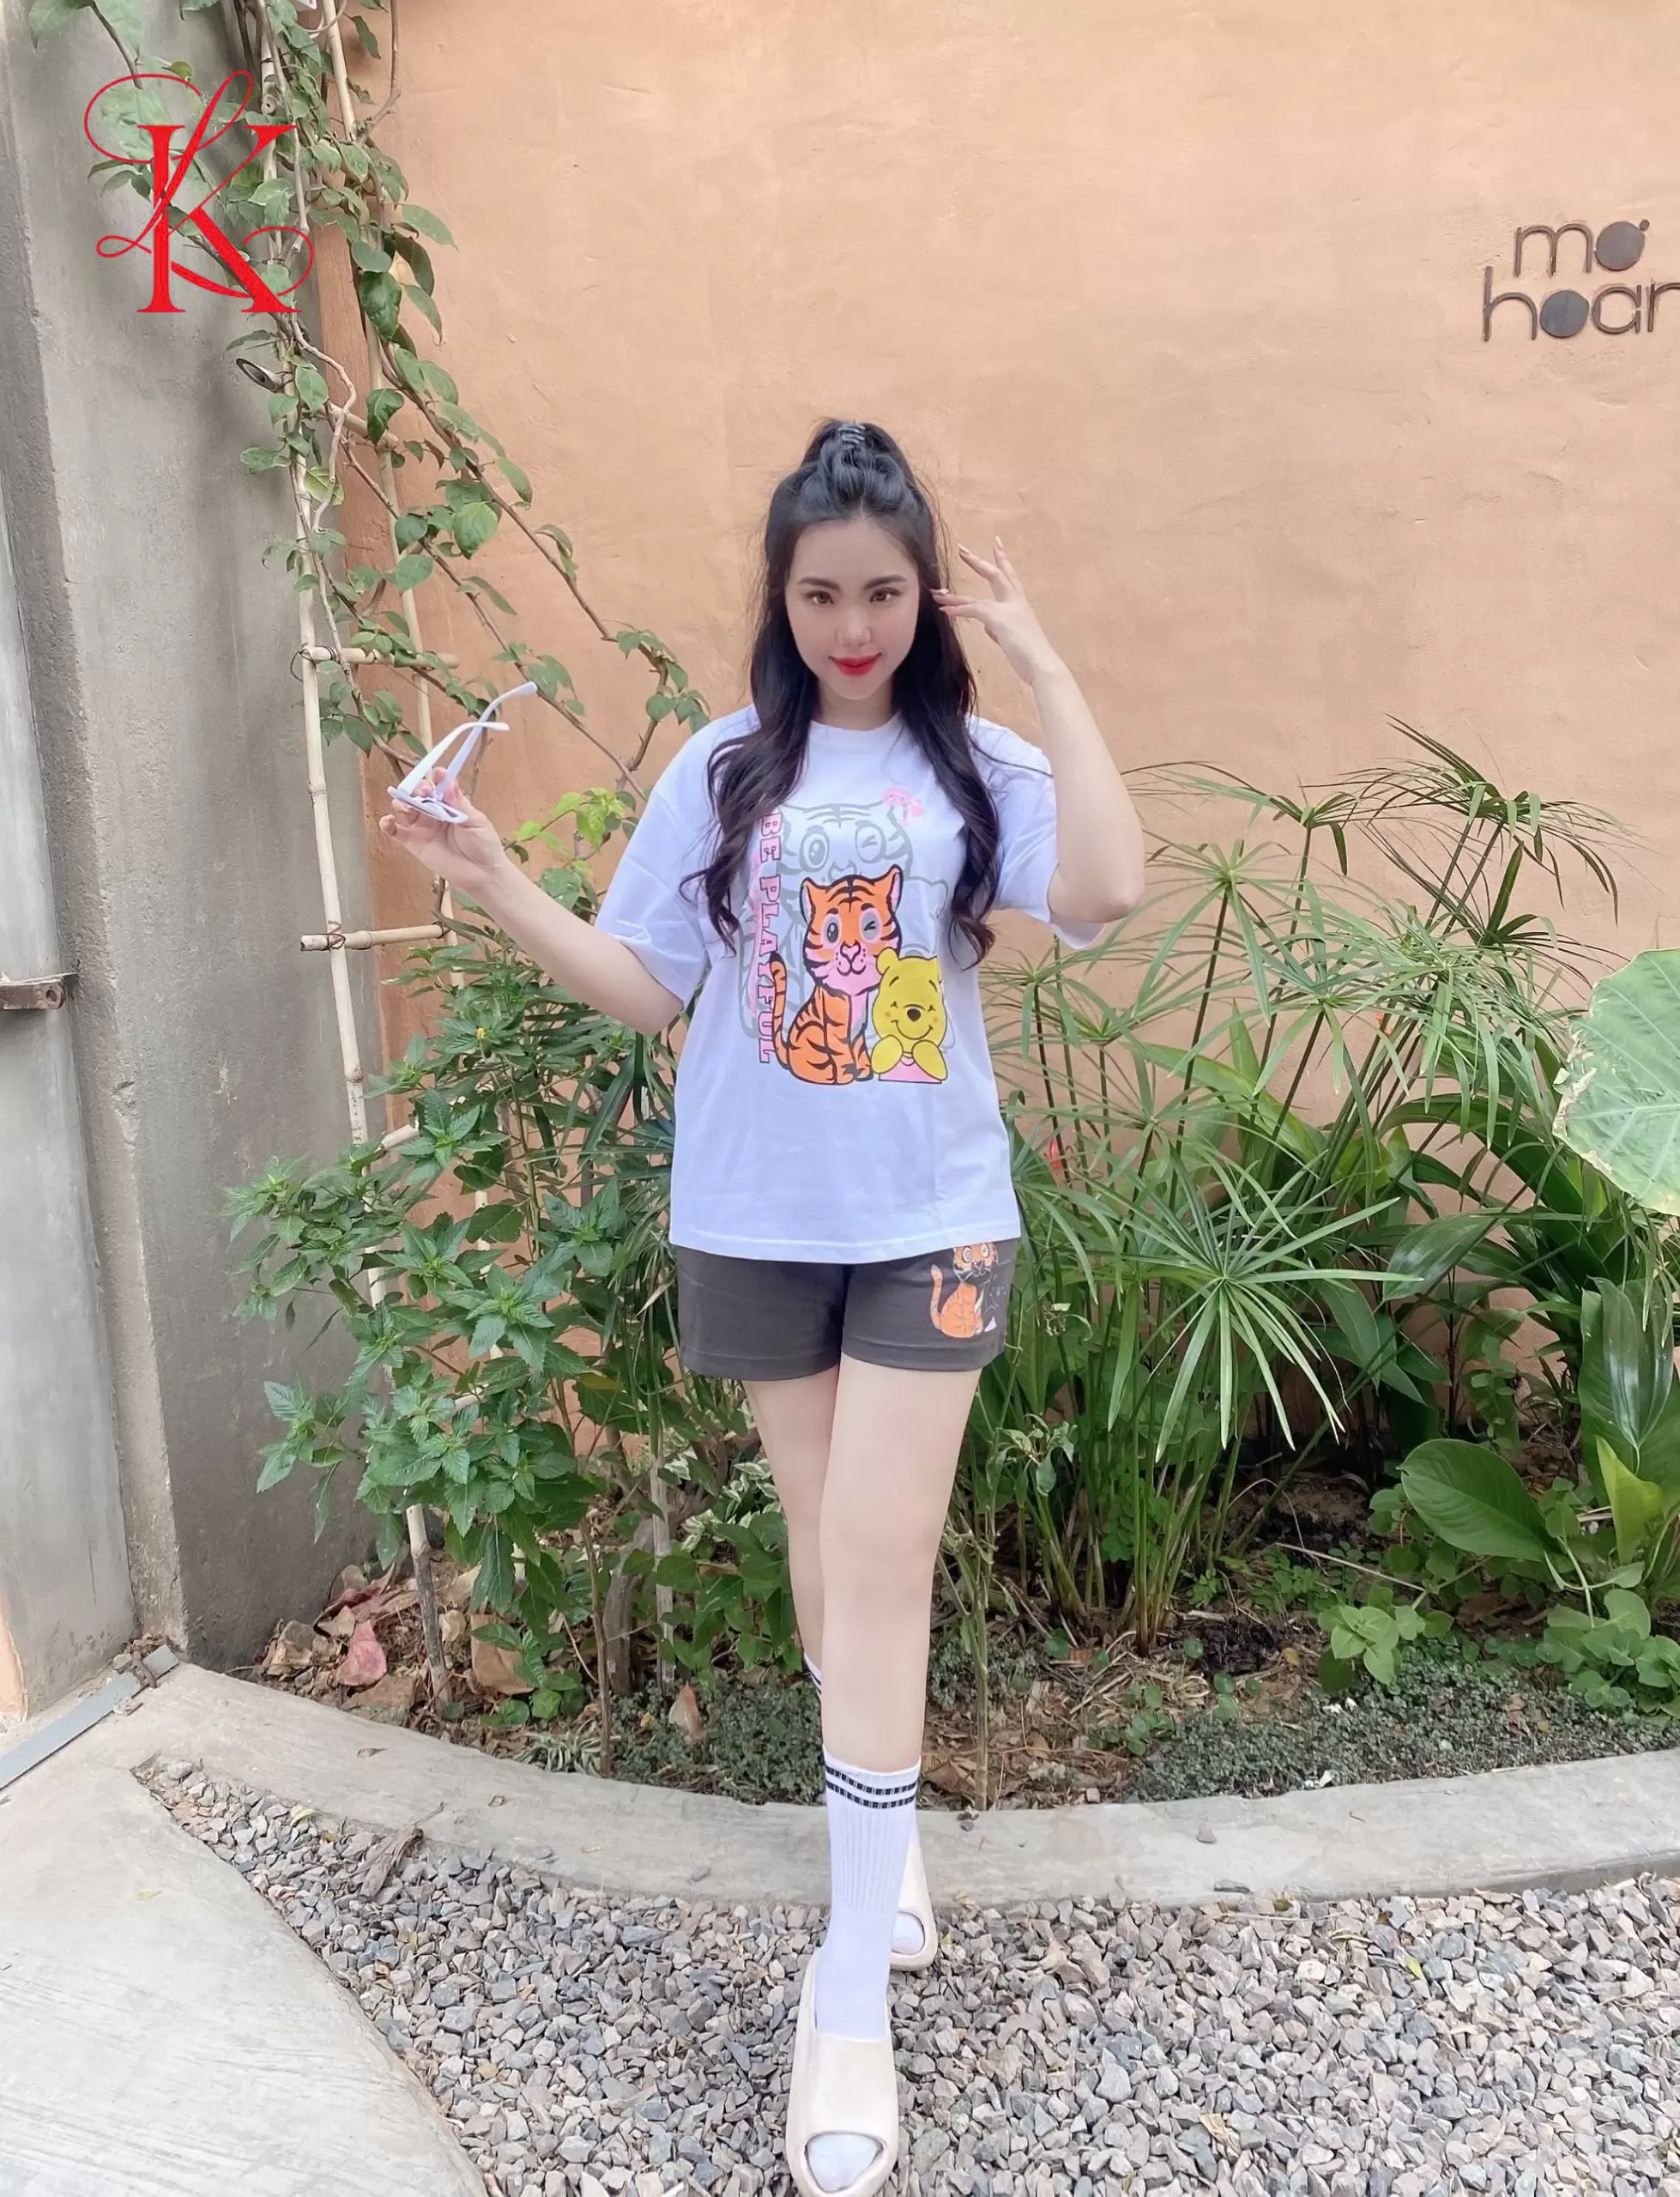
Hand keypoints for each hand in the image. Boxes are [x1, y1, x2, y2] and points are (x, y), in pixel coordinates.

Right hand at [379, 773, 511, 898]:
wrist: (482, 875)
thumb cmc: (484, 845)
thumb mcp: (476, 822)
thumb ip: (460, 805)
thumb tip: (449, 784)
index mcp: (451, 803)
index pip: (439, 785)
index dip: (436, 777)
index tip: (437, 774)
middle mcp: (434, 811)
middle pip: (419, 793)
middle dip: (418, 789)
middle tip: (423, 792)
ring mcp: (423, 826)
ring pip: (405, 807)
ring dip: (402, 802)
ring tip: (408, 806)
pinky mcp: (414, 843)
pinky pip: (396, 832)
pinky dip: (388, 824)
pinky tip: (388, 821)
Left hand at [932, 537, 1062, 686]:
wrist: (1042, 665)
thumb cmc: (1030, 656)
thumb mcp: (1012, 638)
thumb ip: (998, 629)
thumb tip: (987, 627)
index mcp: (1020, 605)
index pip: (1010, 577)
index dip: (1002, 560)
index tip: (996, 543)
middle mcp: (1016, 603)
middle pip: (995, 575)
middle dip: (977, 562)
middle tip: (961, 549)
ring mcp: (1008, 610)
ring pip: (977, 598)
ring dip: (955, 597)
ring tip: (937, 593)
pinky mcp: (1001, 621)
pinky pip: (975, 611)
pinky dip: (959, 610)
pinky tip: (946, 610)